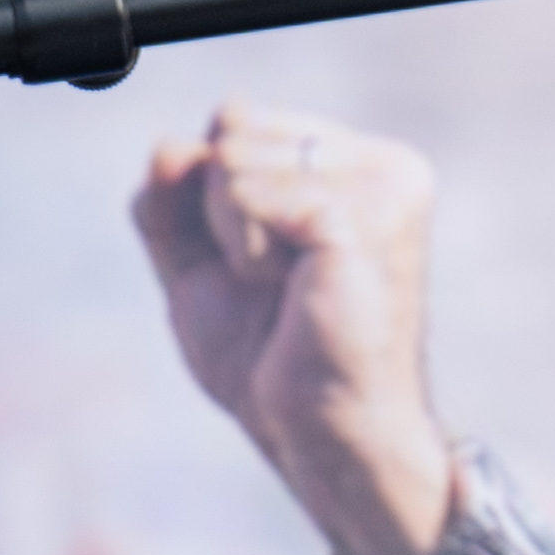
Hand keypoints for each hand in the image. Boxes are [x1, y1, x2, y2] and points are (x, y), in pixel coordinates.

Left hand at [129, 105, 523, 554]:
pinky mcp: (359, 217)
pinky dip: (244, 253)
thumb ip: (171, 201)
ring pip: (233, 159)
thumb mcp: (198, 266)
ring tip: (287, 292)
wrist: (318, 434)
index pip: (238, 119)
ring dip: (233, 240)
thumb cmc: (271, 358)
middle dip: (222, 217)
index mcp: (360, 165)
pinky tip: (291, 294)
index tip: (263, 265)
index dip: (213, 198)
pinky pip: (246, 193)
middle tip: (275, 286)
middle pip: (233, 129)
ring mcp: (380, 186)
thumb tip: (170, 143)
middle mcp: (384, 164)